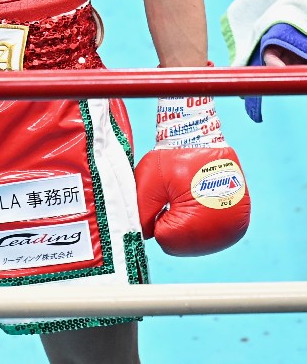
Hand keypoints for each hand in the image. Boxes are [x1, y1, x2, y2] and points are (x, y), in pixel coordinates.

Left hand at [135, 94, 249, 255]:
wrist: (201, 137)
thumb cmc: (173, 157)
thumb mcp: (147, 184)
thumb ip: (142, 215)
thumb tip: (145, 237)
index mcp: (199, 223)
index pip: (165, 240)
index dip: (158, 219)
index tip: (164, 197)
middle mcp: (224, 231)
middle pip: (184, 245)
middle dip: (173, 223)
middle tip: (176, 195)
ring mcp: (235, 228)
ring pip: (198, 241)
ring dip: (189, 225)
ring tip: (189, 196)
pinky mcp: (240, 223)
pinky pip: (213, 234)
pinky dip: (202, 223)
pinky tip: (199, 201)